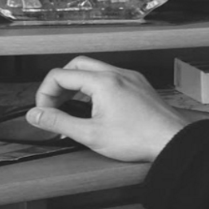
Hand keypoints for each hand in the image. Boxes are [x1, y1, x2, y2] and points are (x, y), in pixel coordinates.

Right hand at [29, 55, 191, 162]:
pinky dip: (96, 87)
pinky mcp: (139, 85)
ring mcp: (130, 77)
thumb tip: (35, 116)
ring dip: (78, 85)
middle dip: (60, 84)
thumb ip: (58, 122)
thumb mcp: (90, 135)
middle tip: (54, 105)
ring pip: (94, 69)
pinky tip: (95, 107)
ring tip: (72, 108)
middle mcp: (116, 73)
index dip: (45, 93)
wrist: (172, 142)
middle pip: (76, 66)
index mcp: (102, 81)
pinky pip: (110, 77)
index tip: (43, 112)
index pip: (59, 75)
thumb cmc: (138, 139)